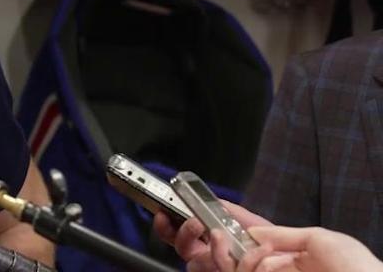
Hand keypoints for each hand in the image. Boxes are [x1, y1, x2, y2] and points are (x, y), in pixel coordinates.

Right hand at [152, 200, 270, 271]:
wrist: (299, 260)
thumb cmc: (278, 248)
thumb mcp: (254, 224)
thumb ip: (231, 213)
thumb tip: (210, 199)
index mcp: (211, 246)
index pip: (179, 237)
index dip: (166, 227)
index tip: (164, 213)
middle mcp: (212, 262)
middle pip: (183, 253)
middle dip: (184, 235)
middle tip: (195, 222)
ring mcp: (221, 270)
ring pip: (197, 265)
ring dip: (209, 249)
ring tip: (221, 235)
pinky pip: (227, 270)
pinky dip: (244, 260)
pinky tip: (255, 250)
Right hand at [224, 226, 382, 271]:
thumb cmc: (354, 266)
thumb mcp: (318, 239)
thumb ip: (282, 234)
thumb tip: (251, 231)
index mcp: (295, 259)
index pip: (256, 245)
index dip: (235, 232)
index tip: (217, 217)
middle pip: (239, 261)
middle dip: (223, 246)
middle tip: (219, 234)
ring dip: (240, 257)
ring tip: (256, 249)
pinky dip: (250, 267)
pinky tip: (265, 262)